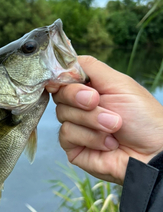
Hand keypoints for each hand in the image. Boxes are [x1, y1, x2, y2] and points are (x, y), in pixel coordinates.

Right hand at [47, 56, 162, 184]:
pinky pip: (67, 135)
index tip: (63, 80)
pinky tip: (108, 143)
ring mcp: (76, 128)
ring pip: (63, 114)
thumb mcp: (119, 83)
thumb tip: (63, 60)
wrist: (153, 151)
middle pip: (59, 94)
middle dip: (78, 97)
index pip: (63, 77)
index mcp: (90, 88)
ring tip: (114, 127)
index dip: (61, 78)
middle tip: (97, 101)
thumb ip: (90, 67)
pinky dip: (90, 137)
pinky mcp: (74, 148)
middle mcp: (80, 107)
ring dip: (91, 120)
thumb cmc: (144, 117)